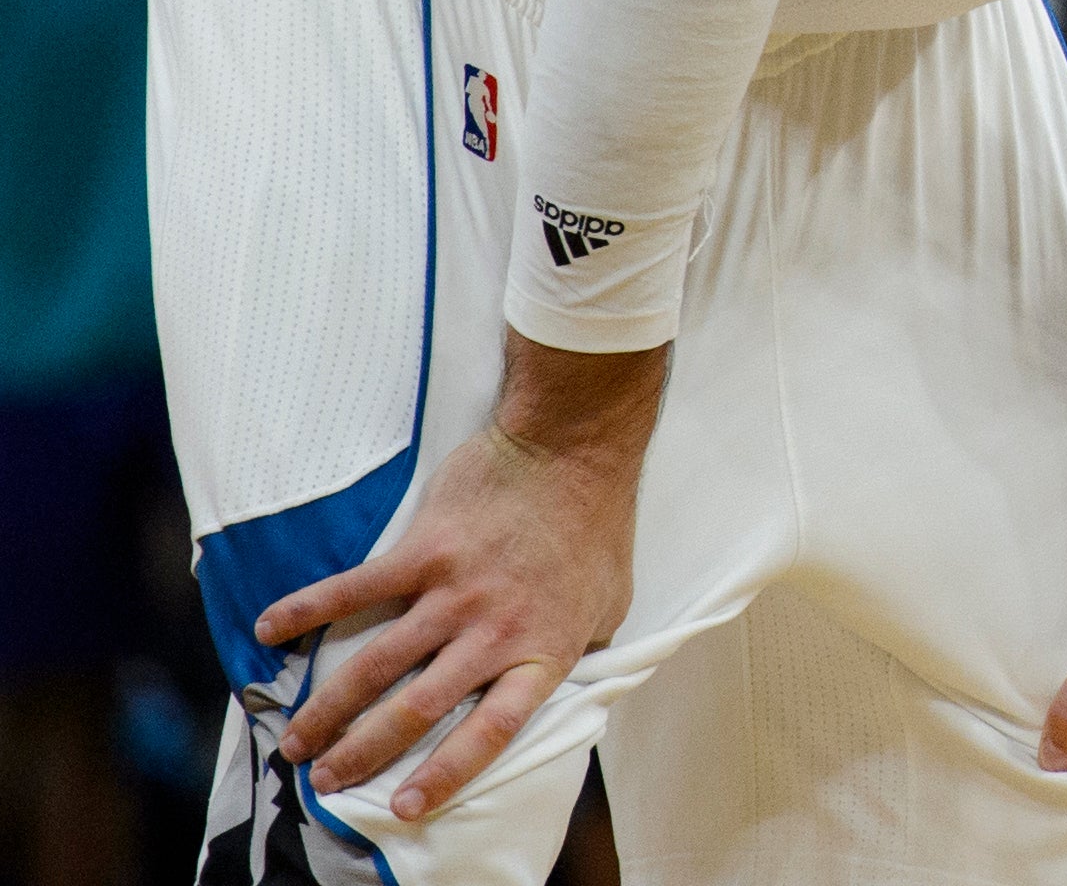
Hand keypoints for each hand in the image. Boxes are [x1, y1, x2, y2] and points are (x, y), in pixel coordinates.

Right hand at [267, 346, 659, 820]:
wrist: (574, 446)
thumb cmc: (596, 525)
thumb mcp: (610, 603)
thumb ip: (579, 647)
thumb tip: (564, 681)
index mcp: (541, 651)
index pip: (490, 732)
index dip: (445, 774)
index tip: (402, 807)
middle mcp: (494, 631)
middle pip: (416, 710)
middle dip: (362, 752)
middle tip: (323, 781)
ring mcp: (456, 591)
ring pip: (377, 665)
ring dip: (329, 708)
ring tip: (295, 740)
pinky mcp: (425, 549)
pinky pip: (355, 588)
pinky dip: (308, 609)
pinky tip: (268, 630)